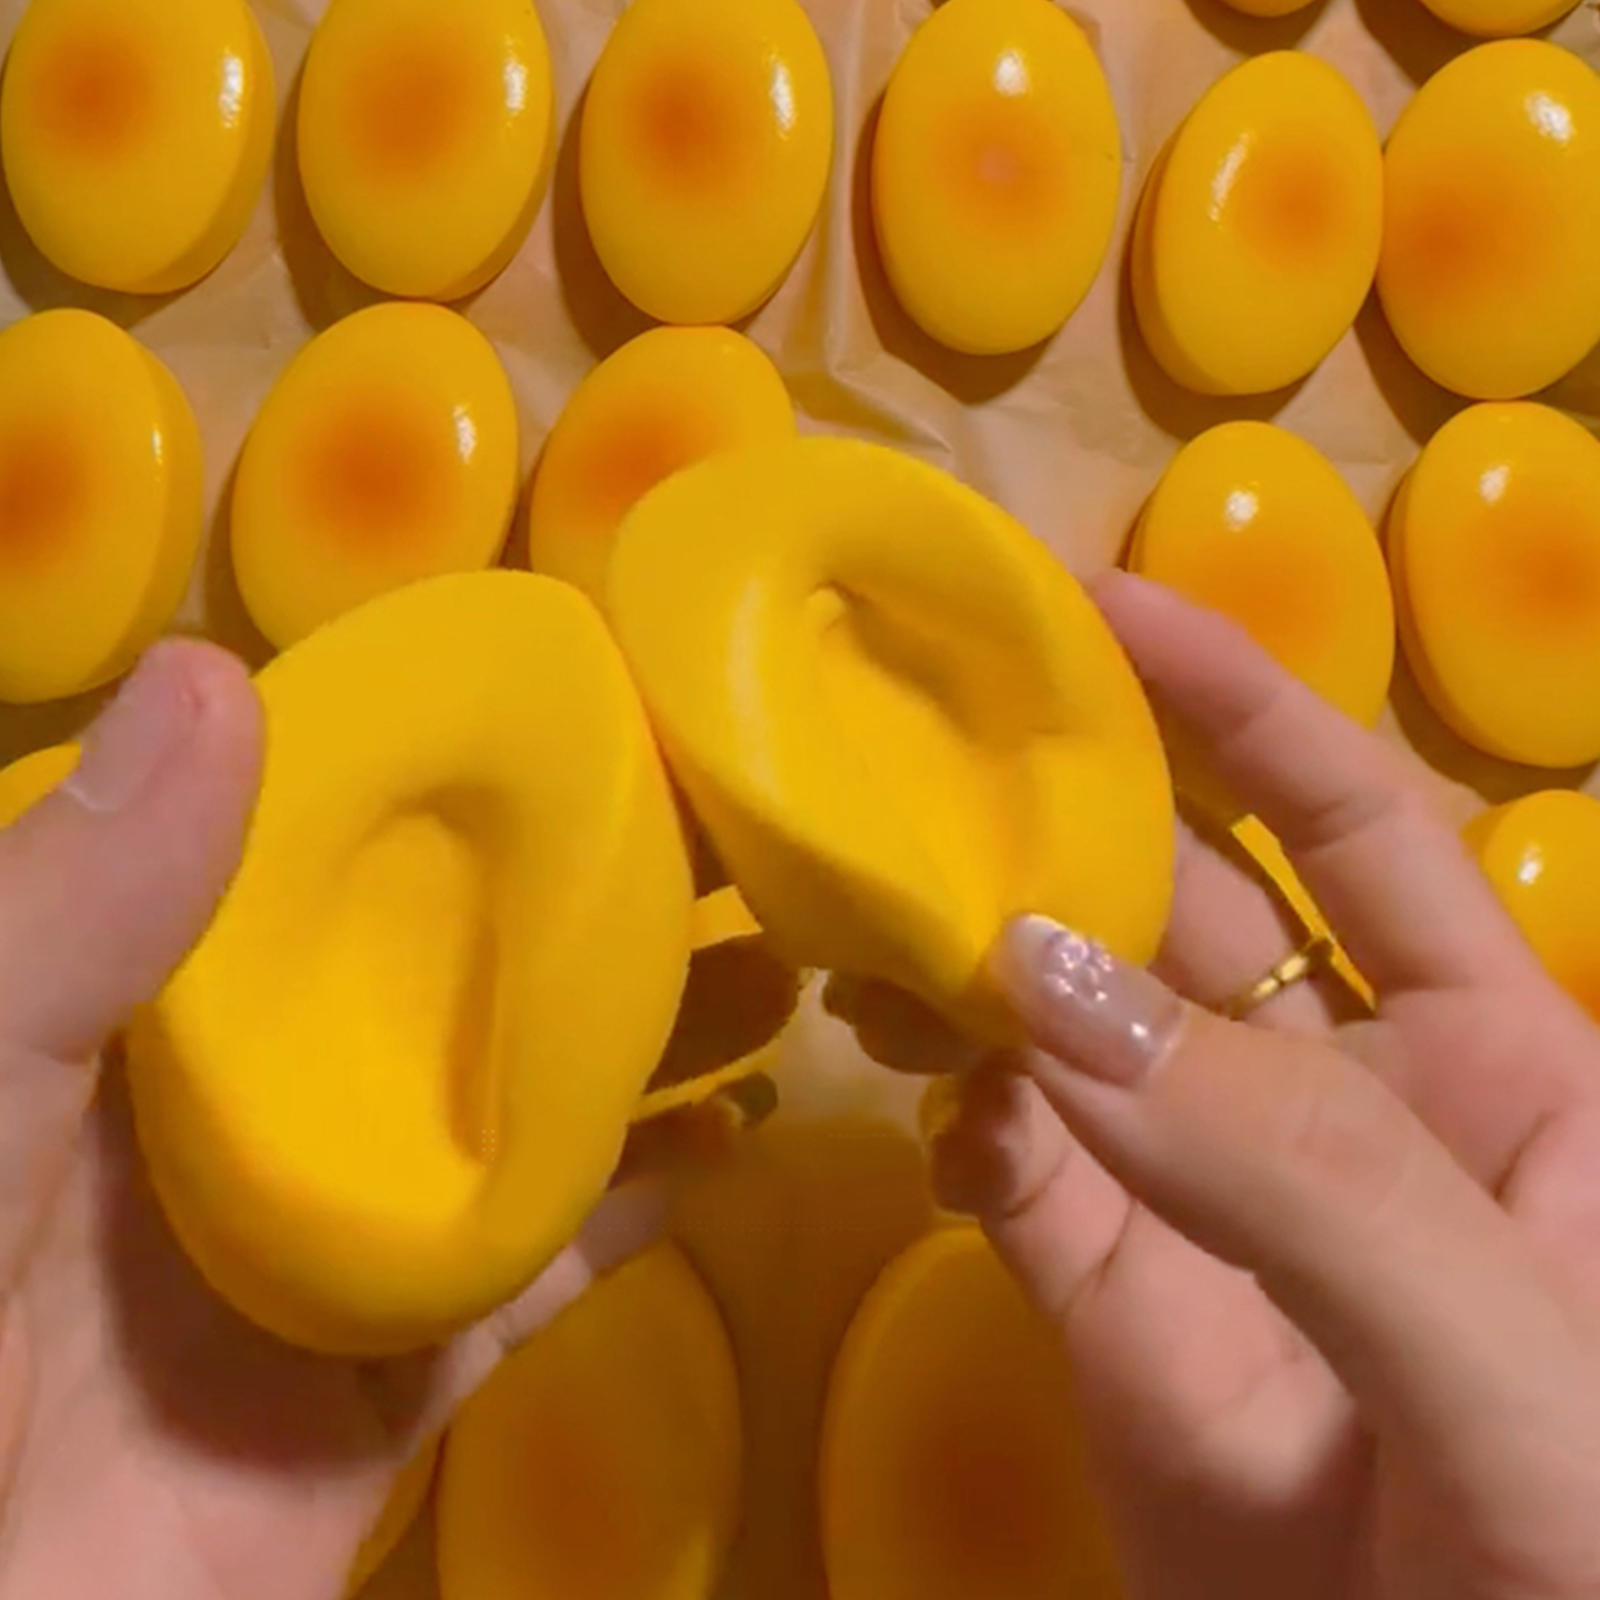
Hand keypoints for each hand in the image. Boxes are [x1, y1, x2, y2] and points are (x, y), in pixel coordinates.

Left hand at [0, 642, 663, 1599]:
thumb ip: (74, 906)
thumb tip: (217, 672)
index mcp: (142, 1020)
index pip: (303, 862)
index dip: (423, 780)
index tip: (554, 712)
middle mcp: (251, 1114)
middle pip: (441, 984)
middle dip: (572, 909)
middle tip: (712, 833)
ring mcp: (334, 1245)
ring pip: (515, 1115)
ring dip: (637, 1044)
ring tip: (770, 962)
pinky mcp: (396, 1379)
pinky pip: (538, 1277)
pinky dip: (639, 1213)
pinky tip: (736, 1142)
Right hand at [838, 574, 1599, 1599]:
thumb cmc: (1585, 1558)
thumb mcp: (1513, 1356)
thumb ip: (1305, 1171)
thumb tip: (1045, 979)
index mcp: (1502, 1063)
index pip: (1354, 826)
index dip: (1237, 702)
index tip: (1095, 605)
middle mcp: (1343, 1103)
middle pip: (1177, 912)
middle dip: (1059, 825)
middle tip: (911, 749)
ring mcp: (1210, 1205)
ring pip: (1069, 1035)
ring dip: (976, 968)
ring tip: (879, 928)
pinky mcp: (1111, 1315)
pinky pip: (1015, 1181)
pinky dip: (962, 1125)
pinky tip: (932, 1108)